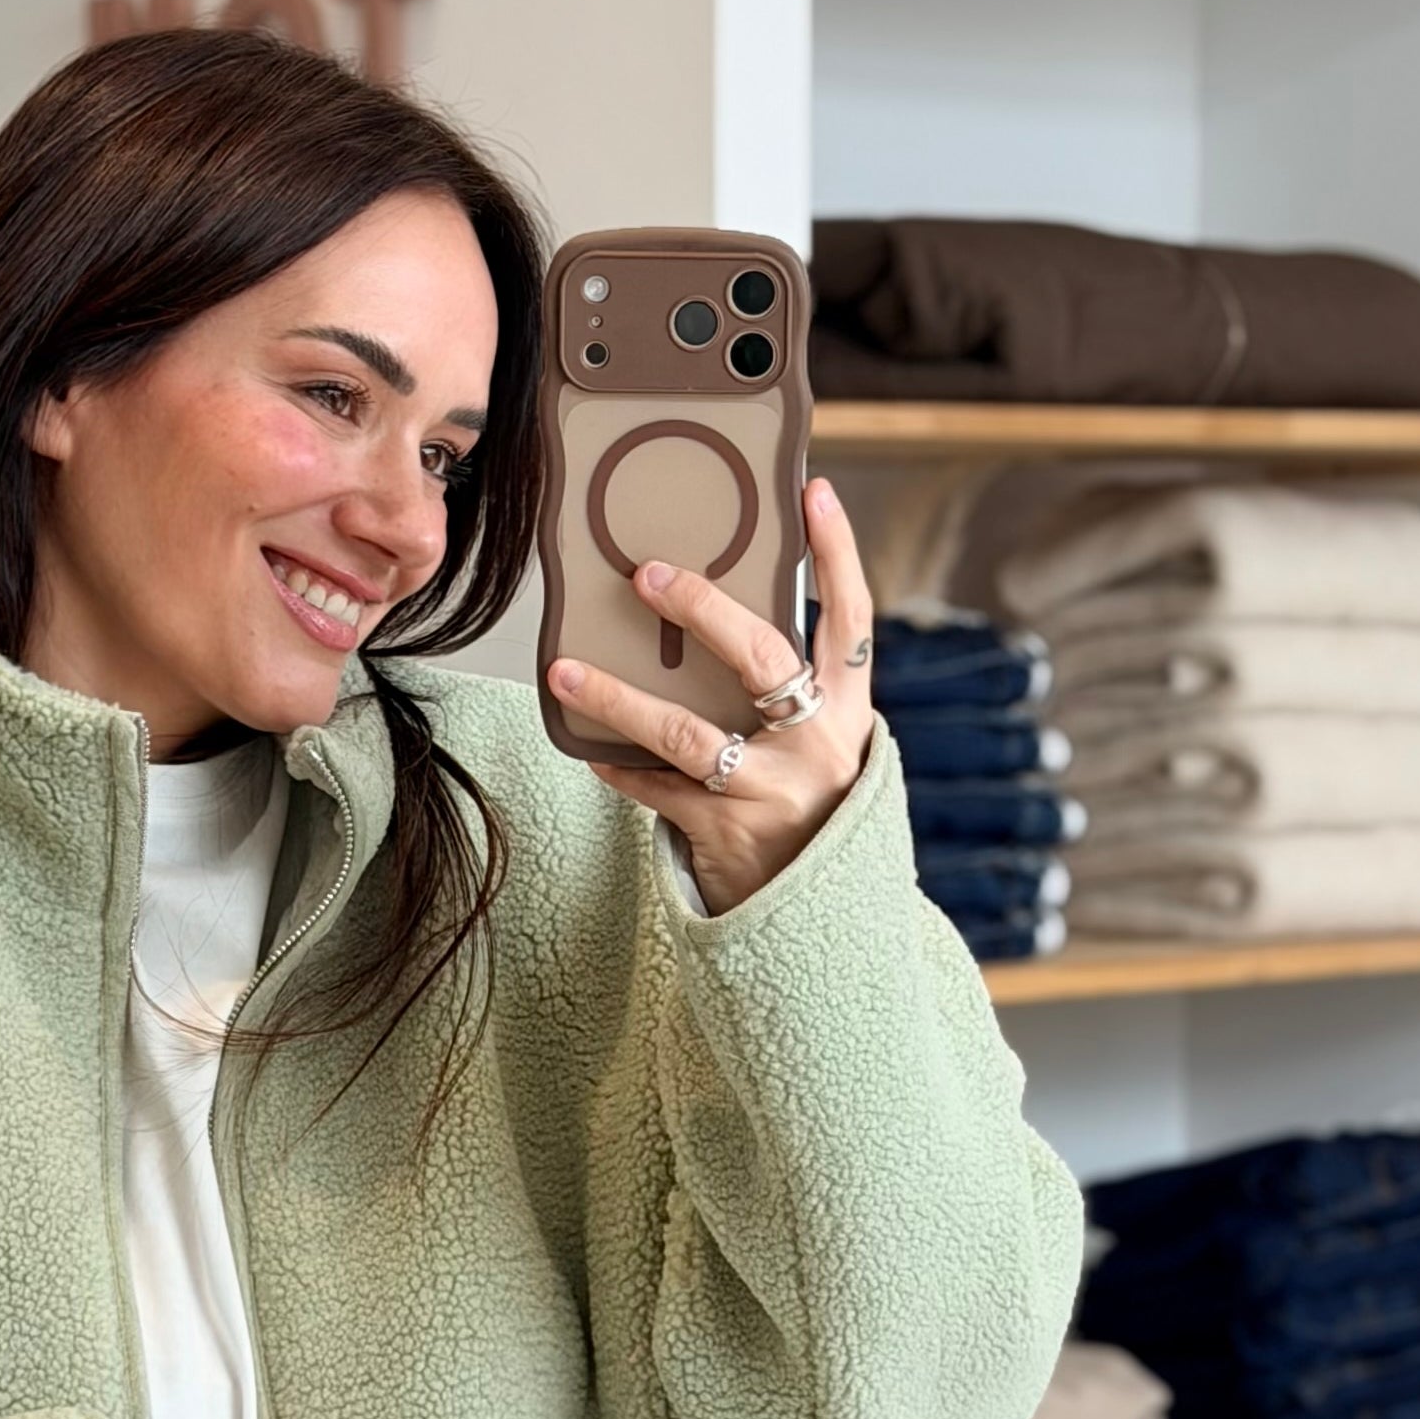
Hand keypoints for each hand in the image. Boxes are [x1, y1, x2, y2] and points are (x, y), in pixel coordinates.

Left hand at [547, 474, 876, 914]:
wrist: (822, 926)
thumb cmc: (807, 813)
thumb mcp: (817, 748)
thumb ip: (788, 695)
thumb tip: (719, 619)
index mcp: (848, 713)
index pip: (853, 618)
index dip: (837, 553)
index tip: (814, 492)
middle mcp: (818, 747)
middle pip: (762, 659)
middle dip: (703, 609)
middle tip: (645, 574)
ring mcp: (773, 792)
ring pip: (687, 733)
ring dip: (620, 698)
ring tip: (566, 671)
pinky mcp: (727, 834)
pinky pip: (658, 791)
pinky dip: (621, 768)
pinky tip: (590, 750)